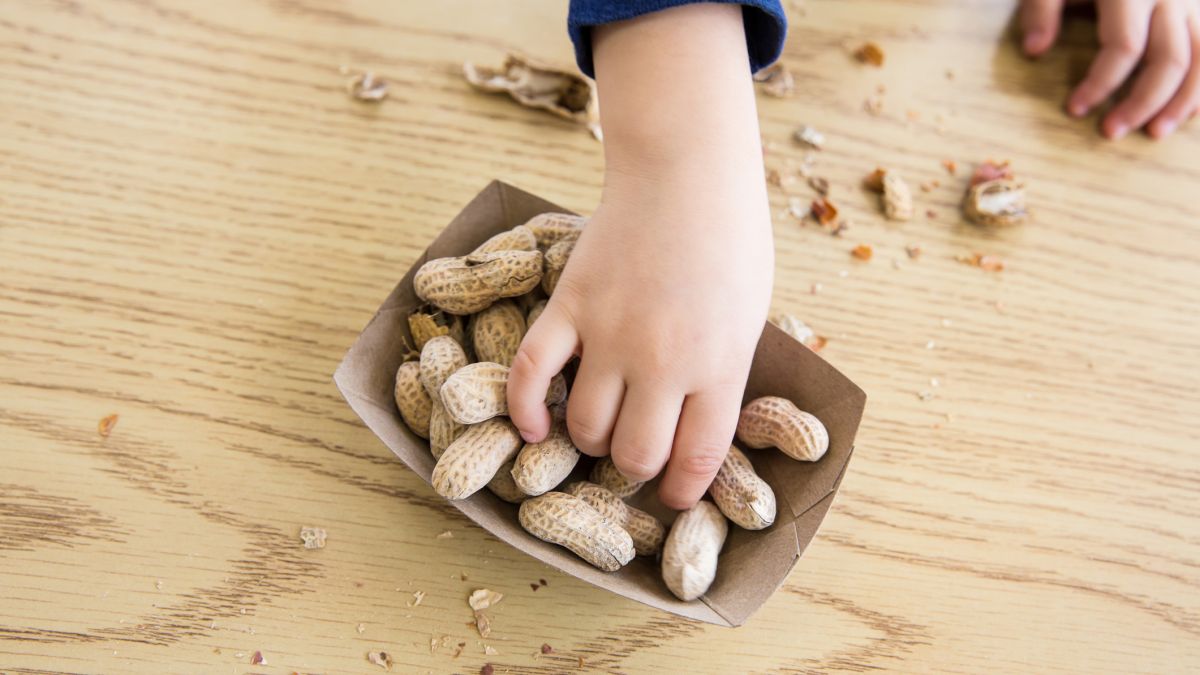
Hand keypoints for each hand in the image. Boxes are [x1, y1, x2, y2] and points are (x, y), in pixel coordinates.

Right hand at [506, 4, 773, 508]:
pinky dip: (524, 409)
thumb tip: (698, 429)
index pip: (697, 457)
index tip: (671, 496)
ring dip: (588, 439)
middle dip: (633, 466)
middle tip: (633, 454)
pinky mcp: (569, 305)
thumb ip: (722, 374)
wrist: (686, 171)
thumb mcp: (749, 315)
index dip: (681, 489)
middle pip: (635, 453)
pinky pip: (530, 373)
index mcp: (719, 363)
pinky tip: (531, 426)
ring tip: (597, 426)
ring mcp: (610, 332)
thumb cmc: (730, 240)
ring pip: (584, 425)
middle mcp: (663, 359)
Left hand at [1021, 0, 1199, 138]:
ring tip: (1155, 133)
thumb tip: (1034, 51)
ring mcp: (1195, 1)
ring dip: (1183, 101)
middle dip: (1141, 102)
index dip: (1100, 83)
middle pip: (1169, 59)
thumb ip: (1041, 9)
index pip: (1123, 46)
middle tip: (1111, 132)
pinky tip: (1188, 112)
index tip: (1075, 109)